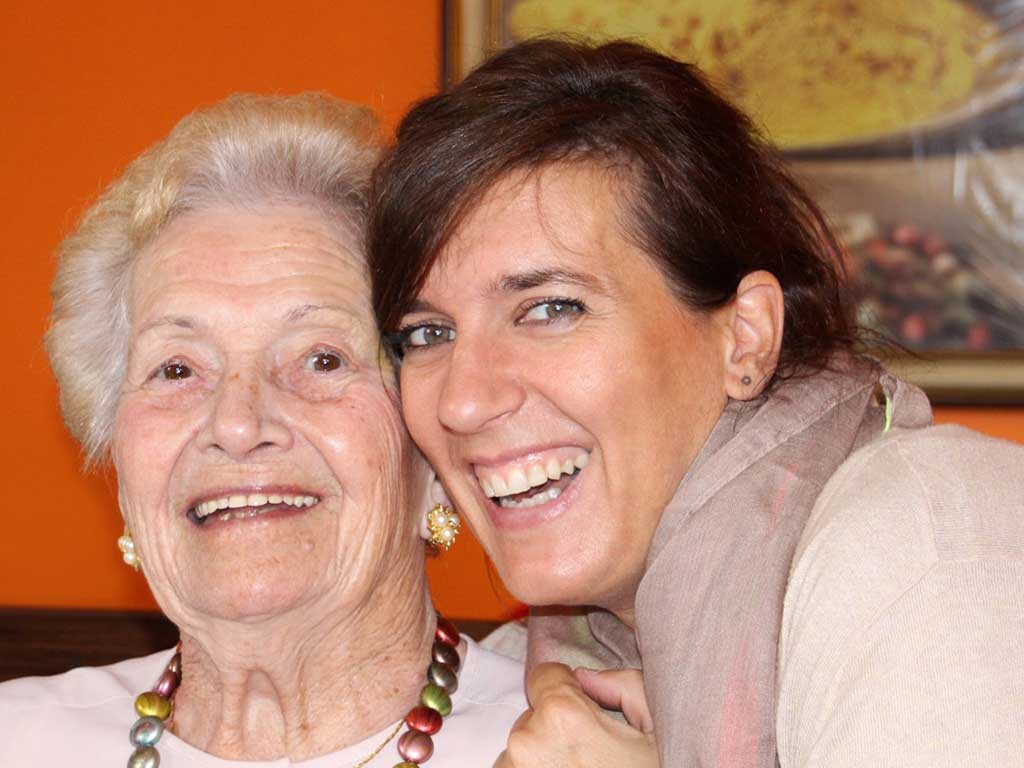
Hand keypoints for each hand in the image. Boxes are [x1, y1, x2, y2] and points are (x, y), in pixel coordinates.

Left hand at [494, 663, 658, 767]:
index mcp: (562, 715)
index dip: (568, 689)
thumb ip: (625, 686)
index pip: (544, 675)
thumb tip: (586, 677)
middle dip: (556, 731)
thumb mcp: (657, 731)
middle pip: (533, 717)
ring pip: (521, 752)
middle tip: (591, 758)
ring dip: (543, 761)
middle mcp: (526, 742)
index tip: (585, 711)